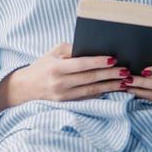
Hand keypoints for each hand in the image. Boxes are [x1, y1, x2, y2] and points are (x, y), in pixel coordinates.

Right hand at [0, 44, 125, 120]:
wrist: (26, 88)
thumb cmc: (43, 66)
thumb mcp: (53, 53)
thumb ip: (71, 49)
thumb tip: (94, 48)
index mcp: (56, 68)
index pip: (81, 65)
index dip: (98, 62)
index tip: (113, 59)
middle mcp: (60, 84)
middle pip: (90, 79)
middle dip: (110, 74)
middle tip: (126, 70)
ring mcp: (64, 96)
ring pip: (92, 90)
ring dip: (110, 86)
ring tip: (125, 80)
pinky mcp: (68, 104)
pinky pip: (89, 97)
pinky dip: (103, 93)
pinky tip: (115, 89)